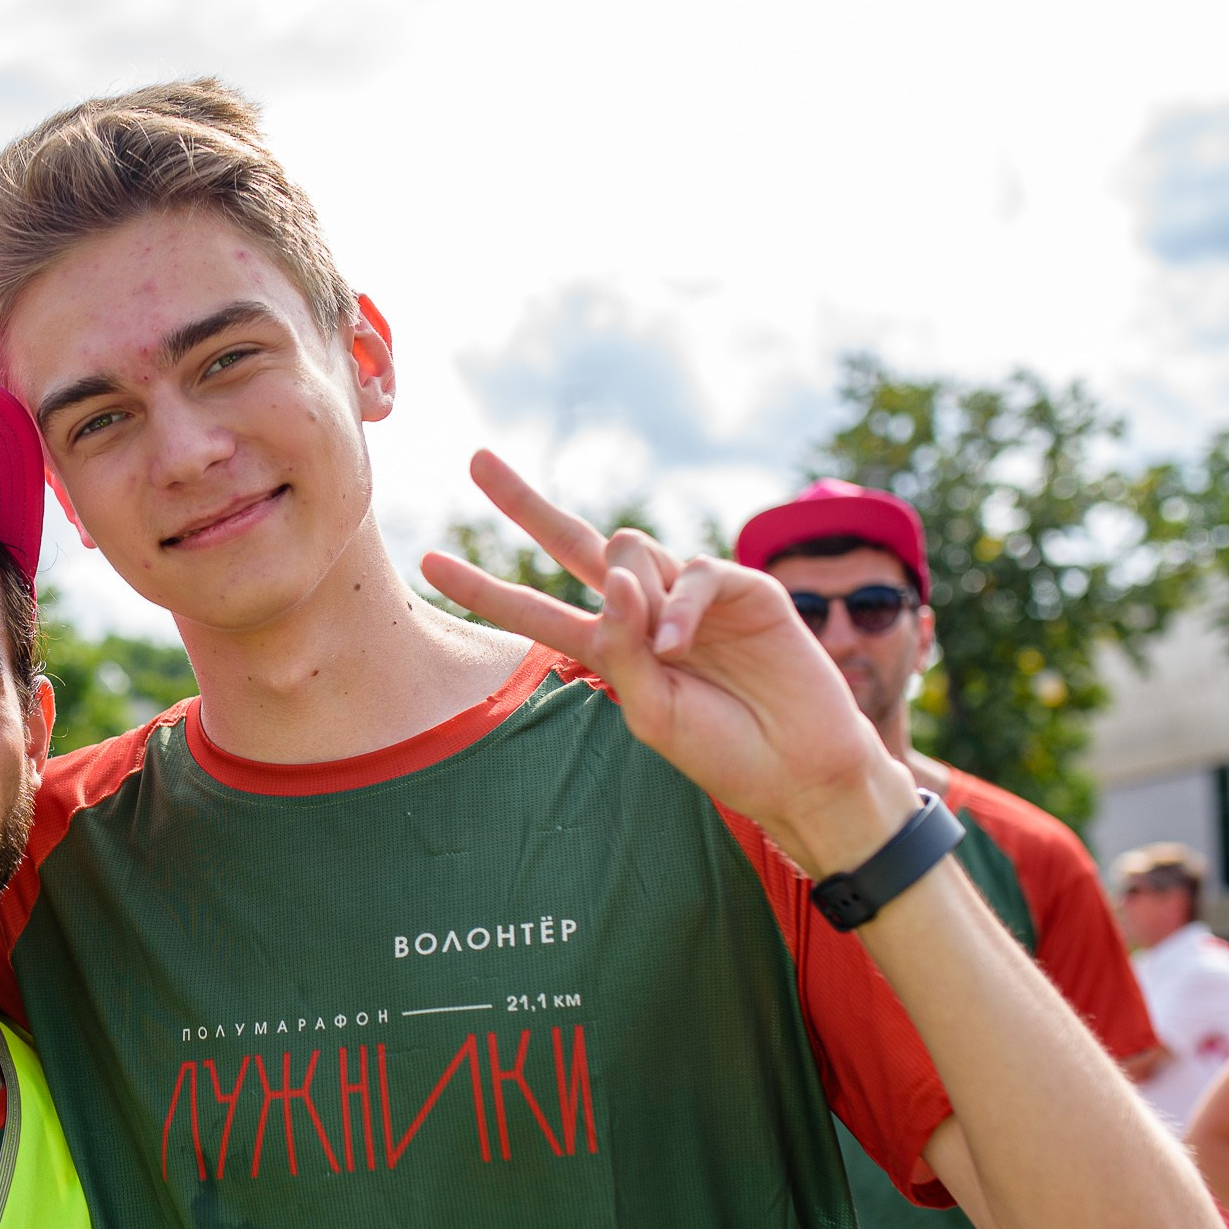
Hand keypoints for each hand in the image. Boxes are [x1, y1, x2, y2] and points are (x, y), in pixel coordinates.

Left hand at [420, 452, 916, 875]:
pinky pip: (695, 572)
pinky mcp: (743, 588)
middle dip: (523, 502)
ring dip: (632, 592)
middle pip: (573, 541)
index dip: (483, 588)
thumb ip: (621, 651)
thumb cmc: (725, 750)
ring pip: (630, 547)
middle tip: (476, 460)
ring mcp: (691, 594)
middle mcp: (644, 610)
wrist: (800, 768)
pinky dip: (679, 606)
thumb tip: (614, 581)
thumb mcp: (651, 714)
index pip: (535, 608)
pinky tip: (679, 644)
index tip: (428, 563)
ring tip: (664, 650)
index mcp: (611, 648)